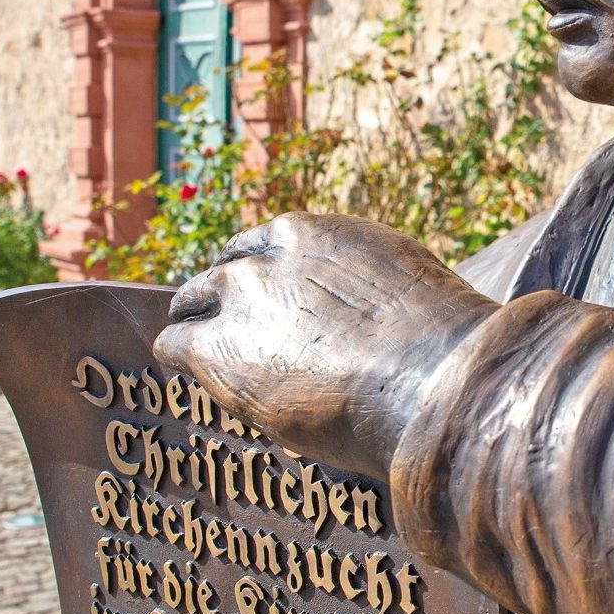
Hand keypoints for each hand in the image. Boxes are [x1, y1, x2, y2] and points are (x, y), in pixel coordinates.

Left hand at [153, 212, 496, 476]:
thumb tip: (376, 320)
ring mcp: (241, 298)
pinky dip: (178, 359)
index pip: (267, 245)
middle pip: (225, 270)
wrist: (429, 379)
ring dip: (197, 327)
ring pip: (191, 301)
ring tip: (198, 355)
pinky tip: (190, 378)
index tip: (266, 301)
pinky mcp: (216, 348)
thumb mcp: (407, 292)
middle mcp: (272, 256)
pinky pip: (173, 345)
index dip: (264, 277)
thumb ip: (371, 292)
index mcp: (319, 234)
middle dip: (226, 300)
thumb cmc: (440, 349)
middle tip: (233, 333)